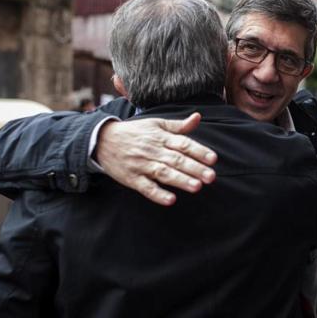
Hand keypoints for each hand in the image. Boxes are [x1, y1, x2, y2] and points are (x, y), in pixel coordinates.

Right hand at [96, 113, 216, 204]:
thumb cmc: (135, 132)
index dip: (199, 151)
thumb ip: (178, 125)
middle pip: (176, 160)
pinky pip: (145, 187)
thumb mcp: (156, 124)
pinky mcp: (131, 178)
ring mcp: (141, 165)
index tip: (213, 159)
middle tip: (211, 177)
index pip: (183, 143)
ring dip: (180, 180)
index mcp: (160, 137)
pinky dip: (158, 194)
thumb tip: (198, 117)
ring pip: (163, 173)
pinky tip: (170, 200)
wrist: (103, 140)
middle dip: (195, 168)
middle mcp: (152, 150)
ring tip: (197, 187)